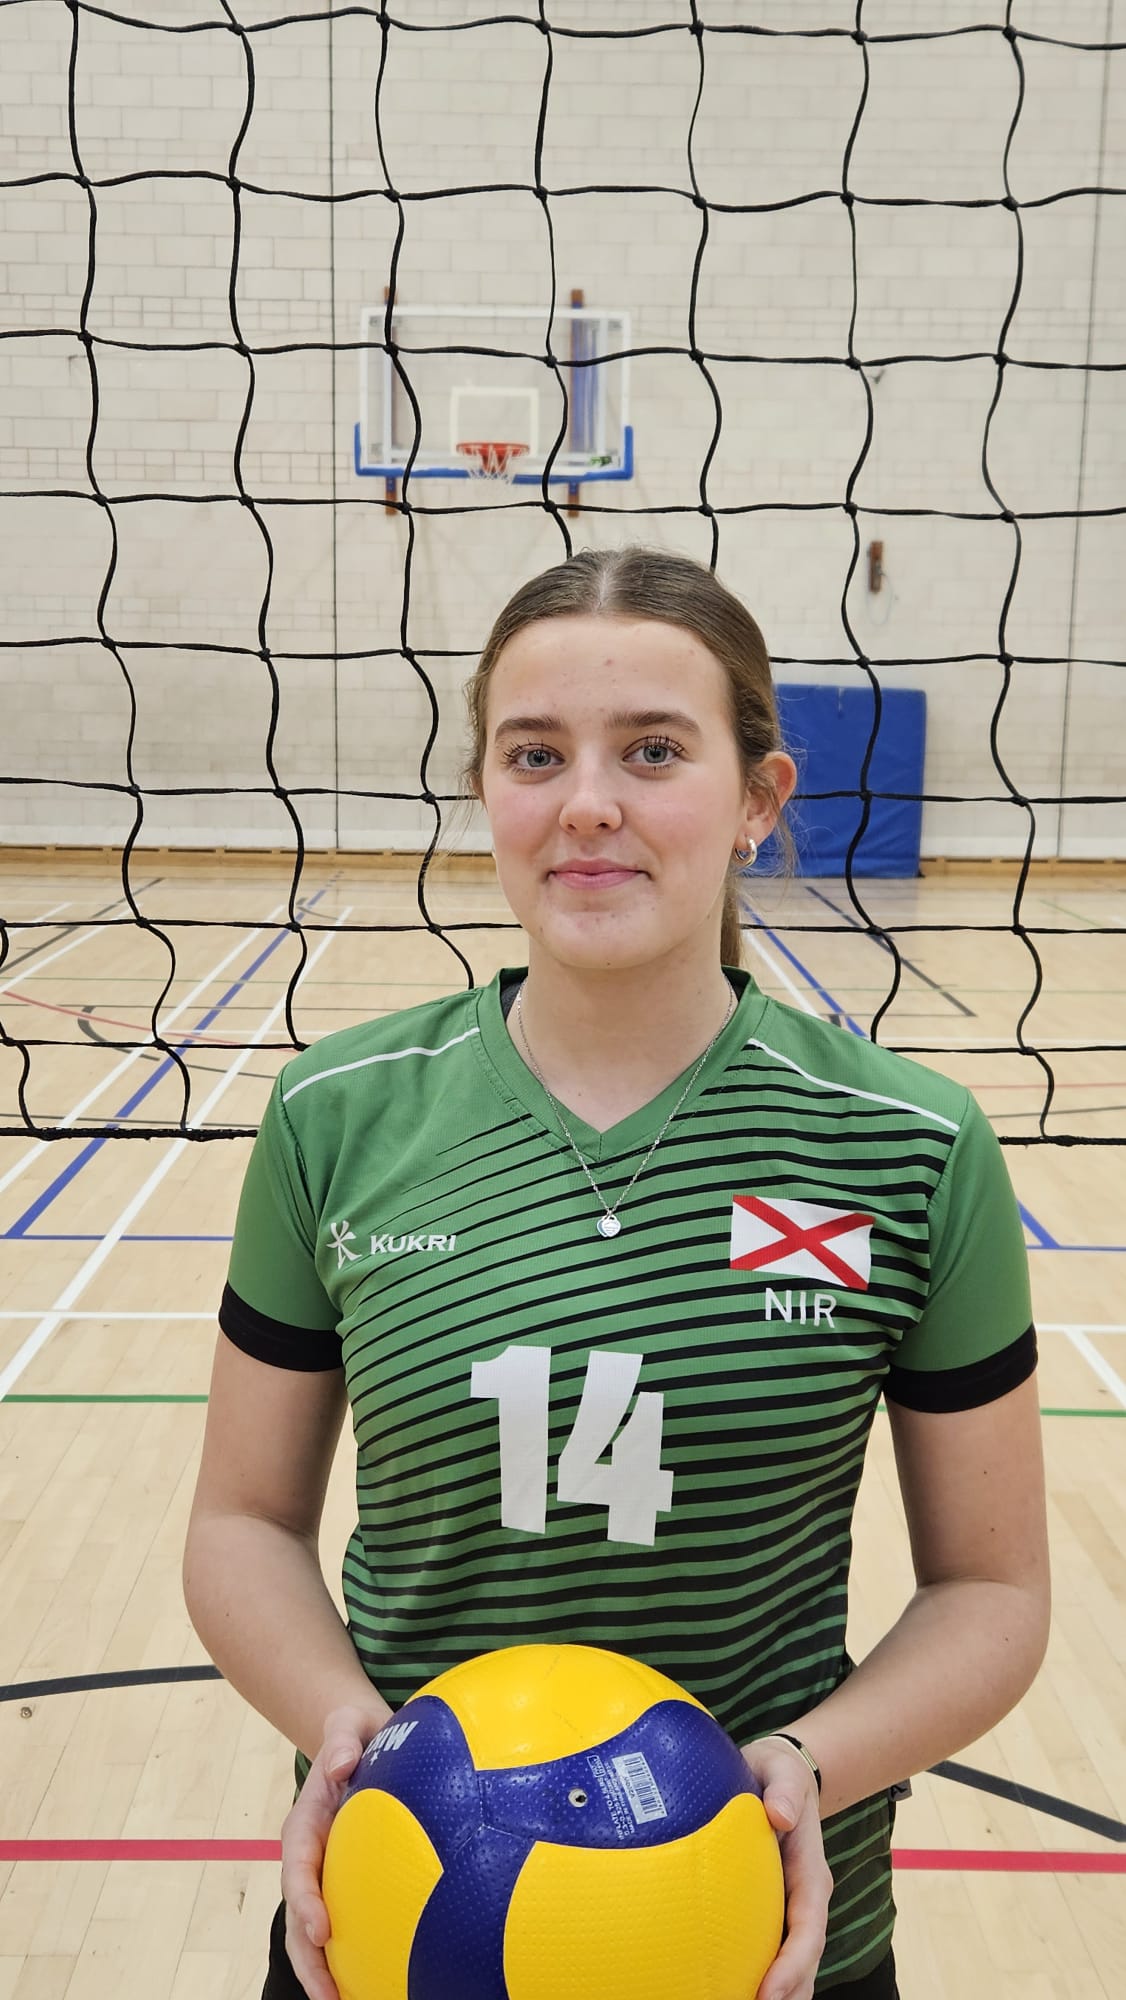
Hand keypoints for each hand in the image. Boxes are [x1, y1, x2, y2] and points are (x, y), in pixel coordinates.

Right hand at [279, 1705, 379, 1999]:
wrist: (358, 1741)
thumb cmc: (357, 1733)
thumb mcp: (350, 1724)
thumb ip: (344, 1737)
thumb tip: (342, 1762)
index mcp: (305, 1824)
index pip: (298, 1865)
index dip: (305, 1900)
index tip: (321, 1928)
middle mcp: (311, 1857)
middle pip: (300, 1915)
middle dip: (308, 1959)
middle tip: (329, 1995)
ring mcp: (327, 1875)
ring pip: (317, 1932)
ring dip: (326, 1971)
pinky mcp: (348, 1884)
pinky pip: (350, 1923)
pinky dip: (354, 1956)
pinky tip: (383, 1982)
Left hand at [740, 1737, 832, 1999]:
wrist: (782, 1775)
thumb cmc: (778, 1773)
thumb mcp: (783, 1771)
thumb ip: (785, 1790)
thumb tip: (779, 1815)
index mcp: (810, 1873)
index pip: (807, 1927)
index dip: (792, 1964)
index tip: (768, 1994)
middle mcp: (805, 1900)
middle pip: (804, 1961)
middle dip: (788, 1995)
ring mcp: (791, 1909)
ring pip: (792, 1965)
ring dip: (779, 1994)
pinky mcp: (772, 1910)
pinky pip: (769, 1950)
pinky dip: (759, 1978)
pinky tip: (730, 1990)